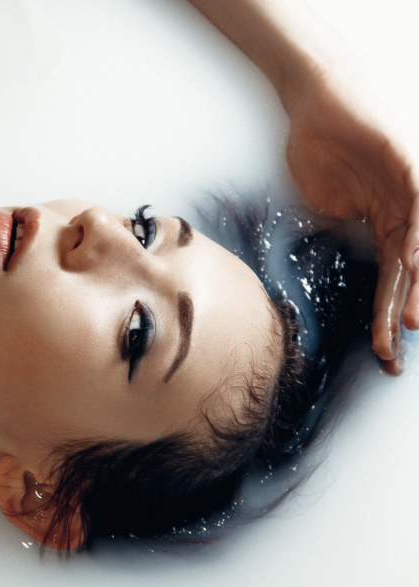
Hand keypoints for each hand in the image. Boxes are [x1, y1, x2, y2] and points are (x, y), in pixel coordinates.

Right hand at [283, 64, 418, 373]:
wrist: (315, 97)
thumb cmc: (317, 143)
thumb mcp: (323, 203)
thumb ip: (335, 233)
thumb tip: (329, 266)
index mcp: (387, 222)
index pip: (392, 278)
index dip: (387, 314)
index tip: (383, 351)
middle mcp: (406, 209)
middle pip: (412, 269)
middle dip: (407, 309)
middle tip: (401, 345)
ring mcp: (410, 186)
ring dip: (418, 284)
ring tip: (412, 319)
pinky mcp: (408, 162)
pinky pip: (418, 205)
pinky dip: (416, 237)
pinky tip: (410, 264)